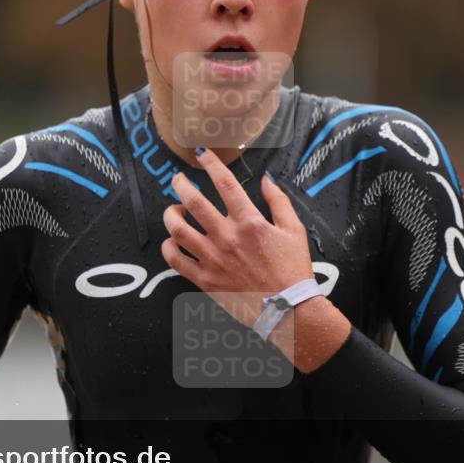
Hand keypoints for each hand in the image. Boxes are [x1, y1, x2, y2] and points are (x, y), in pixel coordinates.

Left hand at [161, 149, 351, 372]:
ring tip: (173, 210)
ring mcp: (213, 259)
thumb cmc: (292, 269)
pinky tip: (172, 241)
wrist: (287, 309)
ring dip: (170, 215)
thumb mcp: (294, 230)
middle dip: (181, 185)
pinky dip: (169, 247)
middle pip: (193, 202)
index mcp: (249, 222)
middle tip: (177, 179)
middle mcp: (227, 237)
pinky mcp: (205, 280)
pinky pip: (176, 260)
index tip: (201, 153)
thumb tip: (266, 179)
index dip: (210, 163)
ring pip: (178, 230)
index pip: (224, 183)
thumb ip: (278, 201)